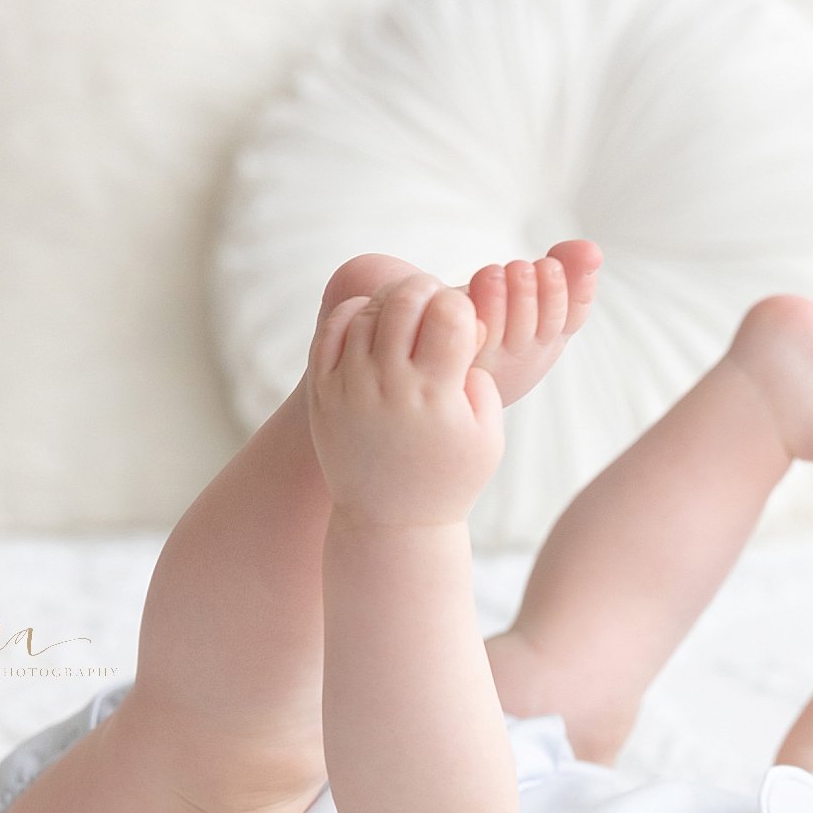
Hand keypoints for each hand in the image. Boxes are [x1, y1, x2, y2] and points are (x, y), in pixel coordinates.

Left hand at [306, 274, 503, 527]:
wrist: (390, 522)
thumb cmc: (449, 477)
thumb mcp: (488, 437)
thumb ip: (483, 378)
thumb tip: (465, 329)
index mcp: (435, 397)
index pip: (451, 314)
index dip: (462, 308)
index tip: (464, 326)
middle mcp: (388, 388)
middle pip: (405, 301)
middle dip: (426, 290)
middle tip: (434, 301)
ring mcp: (350, 388)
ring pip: (368, 310)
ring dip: (392, 301)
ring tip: (407, 315)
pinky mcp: (323, 393)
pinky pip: (332, 330)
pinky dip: (356, 314)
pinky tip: (374, 323)